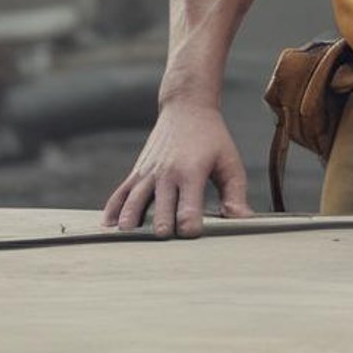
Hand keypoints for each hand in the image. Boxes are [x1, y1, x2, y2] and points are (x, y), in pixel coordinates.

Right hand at [101, 99, 252, 237]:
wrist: (187, 109)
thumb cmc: (213, 139)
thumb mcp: (230, 162)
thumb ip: (236, 193)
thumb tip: (243, 220)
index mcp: (192, 172)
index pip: (188, 208)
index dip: (190, 227)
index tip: (193, 236)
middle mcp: (167, 173)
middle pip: (159, 210)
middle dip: (161, 228)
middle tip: (163, 242)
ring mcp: (148, 173)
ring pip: (134, 202)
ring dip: (131, 222)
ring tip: (130, 238)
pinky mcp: (137, 172)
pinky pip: (119, 194)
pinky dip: (113, 210)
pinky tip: (109, 227)